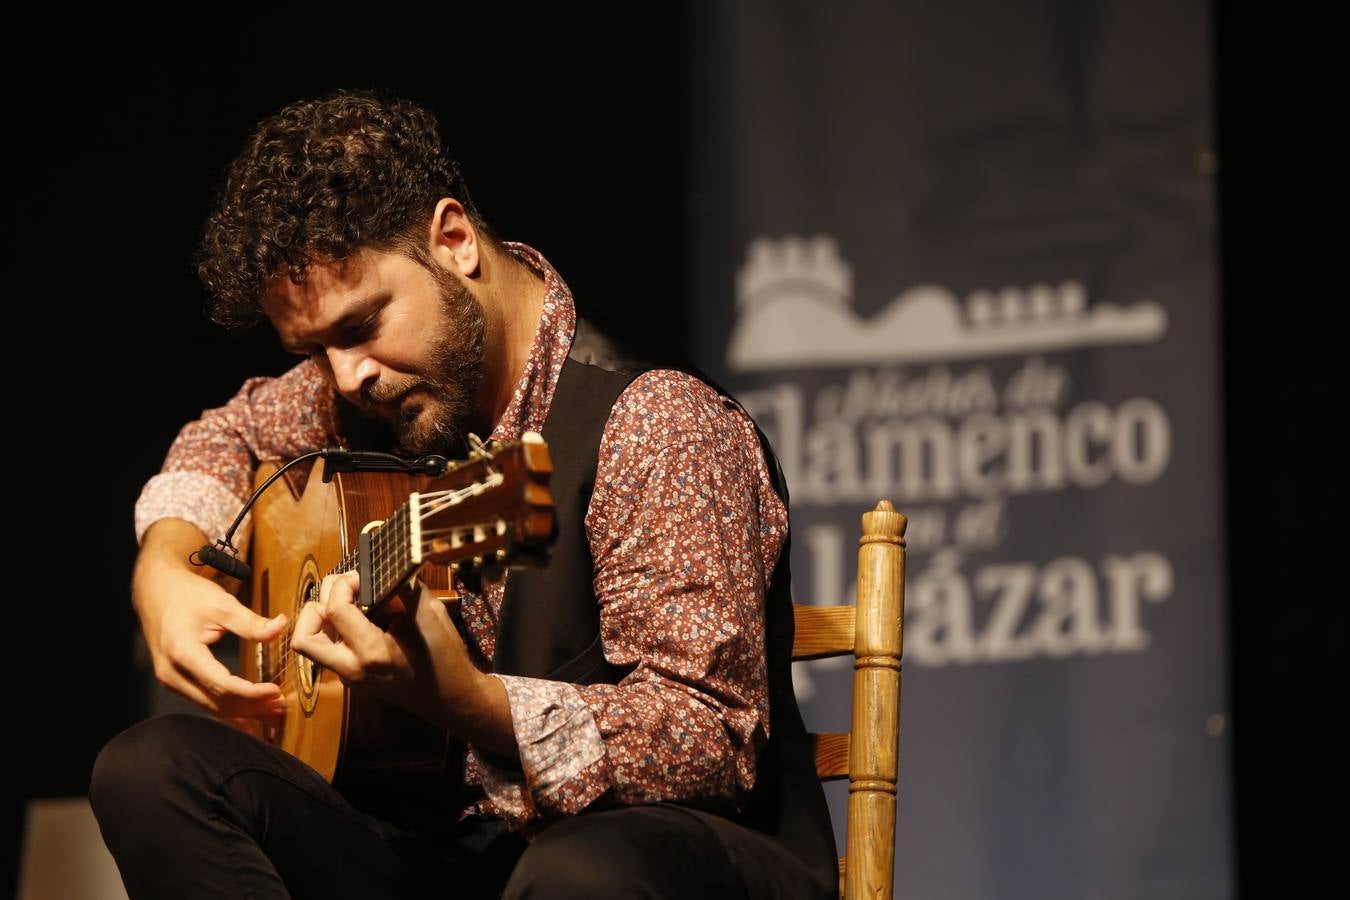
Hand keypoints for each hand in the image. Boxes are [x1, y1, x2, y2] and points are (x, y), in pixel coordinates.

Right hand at [135, 520, 287, 724]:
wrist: (156, 592)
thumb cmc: (186, 595)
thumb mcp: (221, 604)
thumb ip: (251, 622)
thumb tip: (281, 626)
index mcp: (182, 653)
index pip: (222, 685)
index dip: (252, 692)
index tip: (276, 691)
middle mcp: (172, 673)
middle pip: (217, 701)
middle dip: (251, 706)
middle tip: (280, 704)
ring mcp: (171, 680)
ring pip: (210, 706)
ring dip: (242, 711)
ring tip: (271, 712)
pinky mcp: (176, 681)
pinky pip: (203, 702)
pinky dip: (227, 710)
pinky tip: (247, 722)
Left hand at [290, 571, 515, 756]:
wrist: (452, 698)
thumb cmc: (445, 657)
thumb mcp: (431, 614)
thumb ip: (403, 588)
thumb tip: (382, 568)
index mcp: (372, 653)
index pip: (335, 610)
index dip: (343, 584)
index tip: (362, 576)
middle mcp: (352, 669)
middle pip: (303, 638)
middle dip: (316, 605)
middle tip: (343, 591)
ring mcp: (349, 678)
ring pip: (312, 645)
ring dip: (322, 619)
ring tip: (348, 604)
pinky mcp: (352, 679)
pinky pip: (329, 650)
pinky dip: (336, 629)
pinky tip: (360, 619)